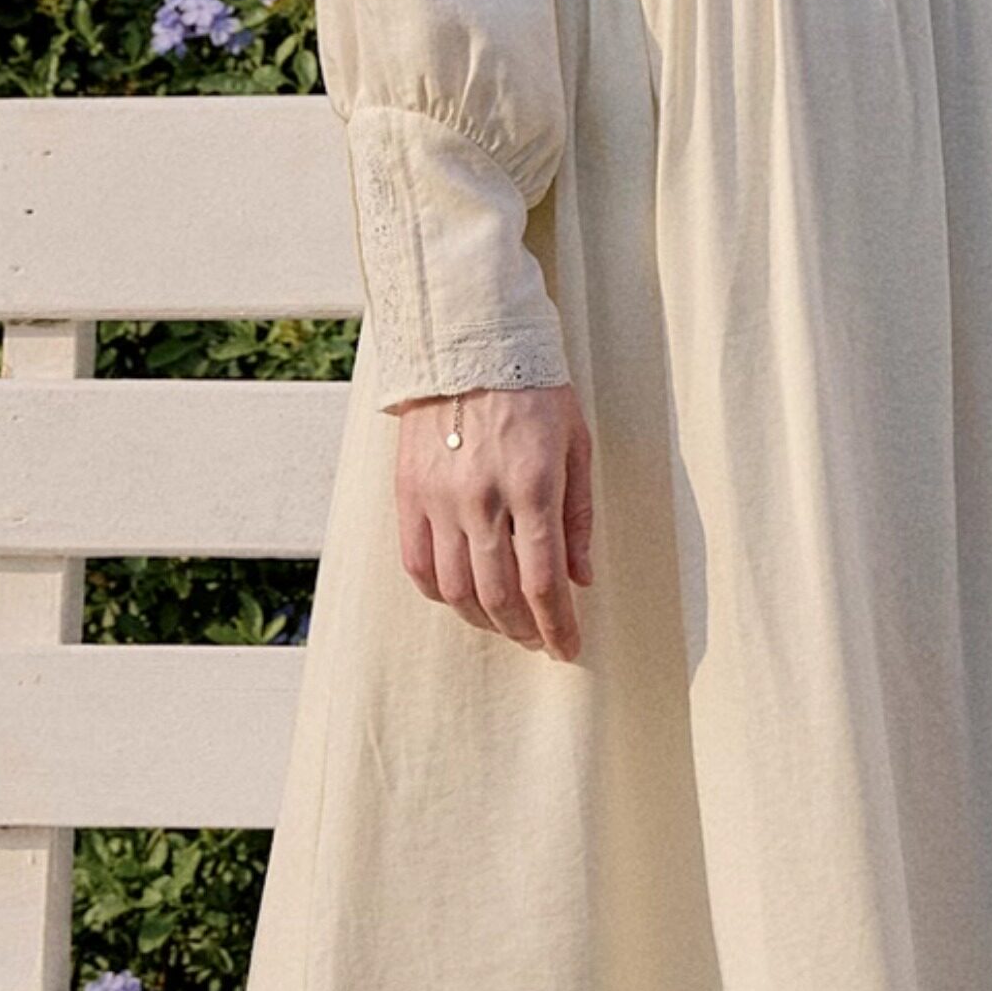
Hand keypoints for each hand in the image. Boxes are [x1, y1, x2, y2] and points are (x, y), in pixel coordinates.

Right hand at [392, 380, 593, 659]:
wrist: (468, 341)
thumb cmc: (534, 390)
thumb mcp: (576, 443)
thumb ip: (579, 514)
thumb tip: (582, 578)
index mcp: (533, 483)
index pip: (544, 581)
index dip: (557, 627)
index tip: (568, 649)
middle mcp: (483, 496)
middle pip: (499, 595)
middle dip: (524, 630)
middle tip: (538, 639)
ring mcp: (440, 496)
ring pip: (456, 590)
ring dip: (483, 620)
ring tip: (503, 622)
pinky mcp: (408, 491)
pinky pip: (417, 564)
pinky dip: (439, 594)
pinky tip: (460, 595)